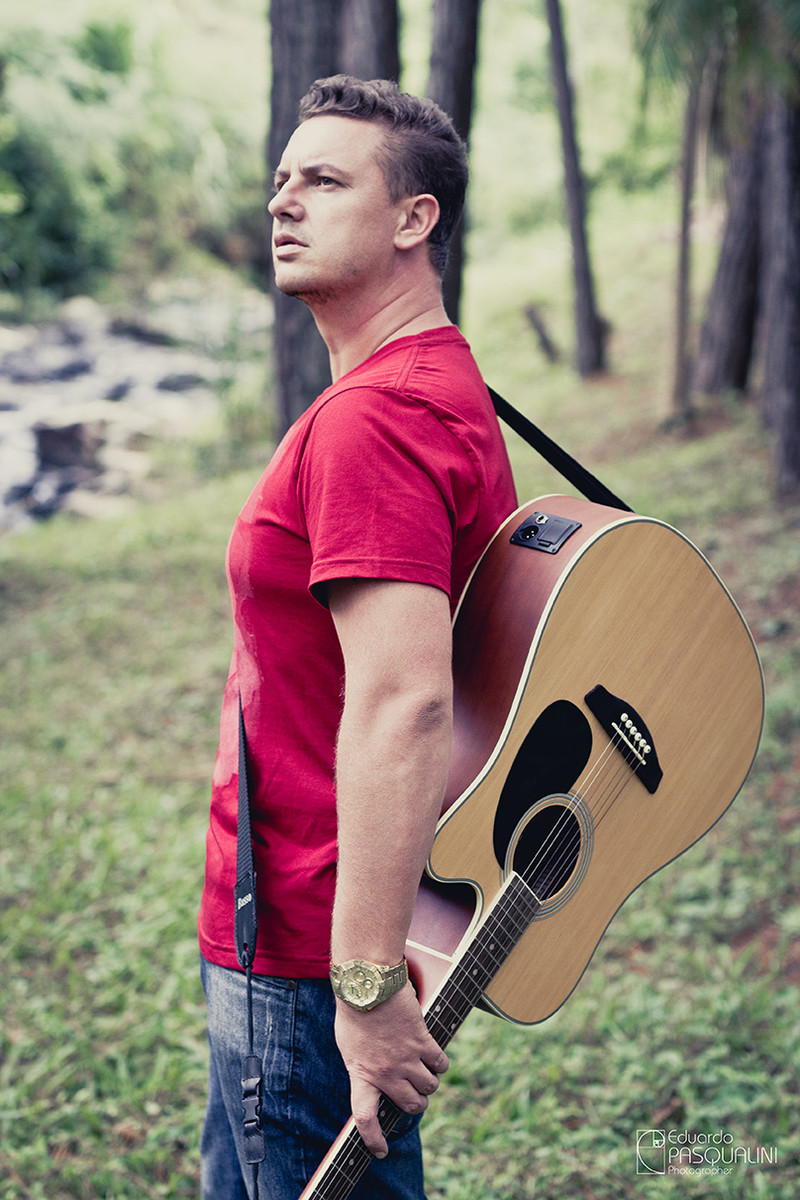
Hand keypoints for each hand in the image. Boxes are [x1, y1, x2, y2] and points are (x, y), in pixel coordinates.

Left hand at [334, 982, 448, 1157]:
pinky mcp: (422, 1041)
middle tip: (415, 1094)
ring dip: (429, 1082)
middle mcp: (385, 1073)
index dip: (373, 1140)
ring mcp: (405, 1059)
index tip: (380, 1151)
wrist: (368, 984)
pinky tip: (433, 1054)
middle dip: (416, 1103)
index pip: (365, 1118)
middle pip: (410, 1105)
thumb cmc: (354, 1011)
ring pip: (429, 1087)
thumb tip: (373, 1080)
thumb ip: (363, 1067)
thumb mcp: (349, 1046)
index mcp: (361, 1074)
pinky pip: (440, 1064)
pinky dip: (440, 1063)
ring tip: (423, 1069)